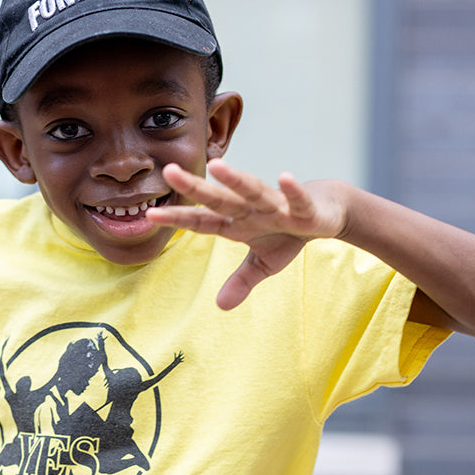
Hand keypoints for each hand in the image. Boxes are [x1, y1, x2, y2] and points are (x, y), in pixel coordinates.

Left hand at [147, 160, 346, 309]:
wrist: (325, 211)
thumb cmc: (287, 232)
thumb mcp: (264, 264)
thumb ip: (241, 281)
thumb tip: (221, 306)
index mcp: (238, 223)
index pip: (203, 221)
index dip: (179, 218)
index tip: (150, 215)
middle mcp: (251, 209)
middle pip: (220, 199)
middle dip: (196, 188)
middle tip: (170, 171)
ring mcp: (276, 206)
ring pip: (253, 191)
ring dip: (237, 180)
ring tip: (218, 167)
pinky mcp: (303, 208)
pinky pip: (296, 199)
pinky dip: (292, 191)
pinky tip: (285, 178)